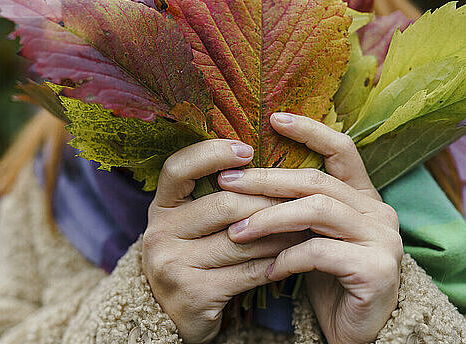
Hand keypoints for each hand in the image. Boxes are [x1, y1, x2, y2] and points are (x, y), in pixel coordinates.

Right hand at [142, 139, 307, 342]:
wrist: (170, 316)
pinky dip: (276, 262)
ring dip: (279, 232)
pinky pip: (248, 271)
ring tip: (305, 224)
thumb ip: (211, 195)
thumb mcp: (189, 223)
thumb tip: (262, 163)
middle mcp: (160, 232)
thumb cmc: (191, 257)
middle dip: (267, 201)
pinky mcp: (195, 294)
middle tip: (299, 198)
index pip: (177, 168)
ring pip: (242, 239)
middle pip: (223, 205)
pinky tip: (293, 256)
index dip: (211, 153)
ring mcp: (174, 265)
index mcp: (160, 207)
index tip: (246, 149)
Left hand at [219, 113, 402, 343]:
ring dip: (269, 219)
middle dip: (266, 179)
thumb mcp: (312, 234)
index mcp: (363, 196)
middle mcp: (378, 211)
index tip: (273, 118)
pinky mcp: (375, 270)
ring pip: (316, 210)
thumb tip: (248, 176)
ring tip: (236, 231)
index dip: (310, 129)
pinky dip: (287, 258)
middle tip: (226, 182)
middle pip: (316, 181)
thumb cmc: (328, 277)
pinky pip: (320, 252)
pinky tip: (268, 269)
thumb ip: (297, 206)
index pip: (342, 149)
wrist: (357, 331)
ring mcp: (381, 239)